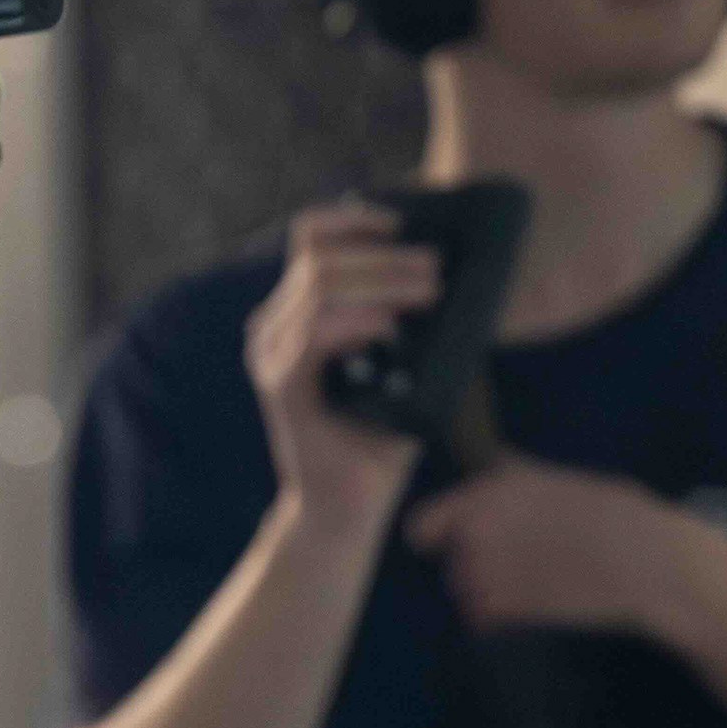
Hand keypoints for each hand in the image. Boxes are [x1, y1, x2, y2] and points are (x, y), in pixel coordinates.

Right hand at [247, 200, 434, 525]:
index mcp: (298, 313)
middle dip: (384, 254)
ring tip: (429, 290)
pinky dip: (356, 321)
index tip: (402, 220)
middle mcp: (275, 327)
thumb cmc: (380, 436)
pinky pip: (314, 333)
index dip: (353, 220)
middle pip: (320, 257)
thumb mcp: (403, 365)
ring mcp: (273, 354)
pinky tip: (390, 326)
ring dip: (381, 281)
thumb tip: (454, 273)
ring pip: (319, 287)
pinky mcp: (281, 386)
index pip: (310, 239)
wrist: (347, 508)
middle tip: (435, 266)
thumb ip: (411, 320)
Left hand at [403, 456, 714, 636]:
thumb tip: (495, 461)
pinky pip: (480, 620)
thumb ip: (516, 475)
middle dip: (473, 565)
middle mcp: (476, 531)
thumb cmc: (612, 511)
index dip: (437, 537)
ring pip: (462, 593)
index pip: (422, 526)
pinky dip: (495, 620)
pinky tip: (527, 611)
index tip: (455, 543)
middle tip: (517, 564)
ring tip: (529, 585)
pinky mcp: (504, 608)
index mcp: (487, 493)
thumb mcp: (558, 477)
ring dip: (485, 593)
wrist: (643, 560)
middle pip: (448, 563)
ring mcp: (486, 572)